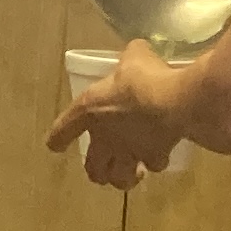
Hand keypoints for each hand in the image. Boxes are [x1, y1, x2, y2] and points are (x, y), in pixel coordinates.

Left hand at [46, 39, 189, 188]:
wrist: (175, 103)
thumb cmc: (145, 78)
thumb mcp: (135, 56)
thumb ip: (131, 56)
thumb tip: (138, 51)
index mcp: (89, 110)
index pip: (62, 130)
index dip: (57, 139)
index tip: (55, 146)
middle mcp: (106, 138)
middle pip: (93, 169)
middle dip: (97, 172)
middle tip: (105, 167)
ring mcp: (130, 152)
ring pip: (119, 179)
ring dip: (124, 178)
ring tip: (133, 172)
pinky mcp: (155, 157)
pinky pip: (153, 165)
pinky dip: (155, 162)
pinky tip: (160, 155)